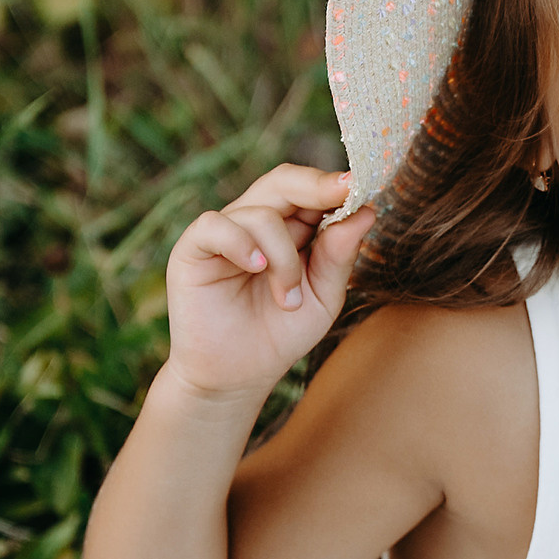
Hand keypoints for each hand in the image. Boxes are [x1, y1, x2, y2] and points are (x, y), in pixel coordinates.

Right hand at [160, 165, 377, 406]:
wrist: (238, 377)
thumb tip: (365, 212)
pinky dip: (241, 243)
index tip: (362, 185)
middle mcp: (255, 222)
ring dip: (284, 257)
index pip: (310, 190)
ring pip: (260, 212)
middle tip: (344, 193)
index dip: (335, 185)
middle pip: (284, 181)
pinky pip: (214, 225)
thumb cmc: (281, 333)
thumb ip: (339, 256)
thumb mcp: (323, 297)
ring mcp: (223, 234)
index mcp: (290, 228)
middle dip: (317, 187)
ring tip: (288, 299)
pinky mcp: (192, 250)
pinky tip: (257, 268)